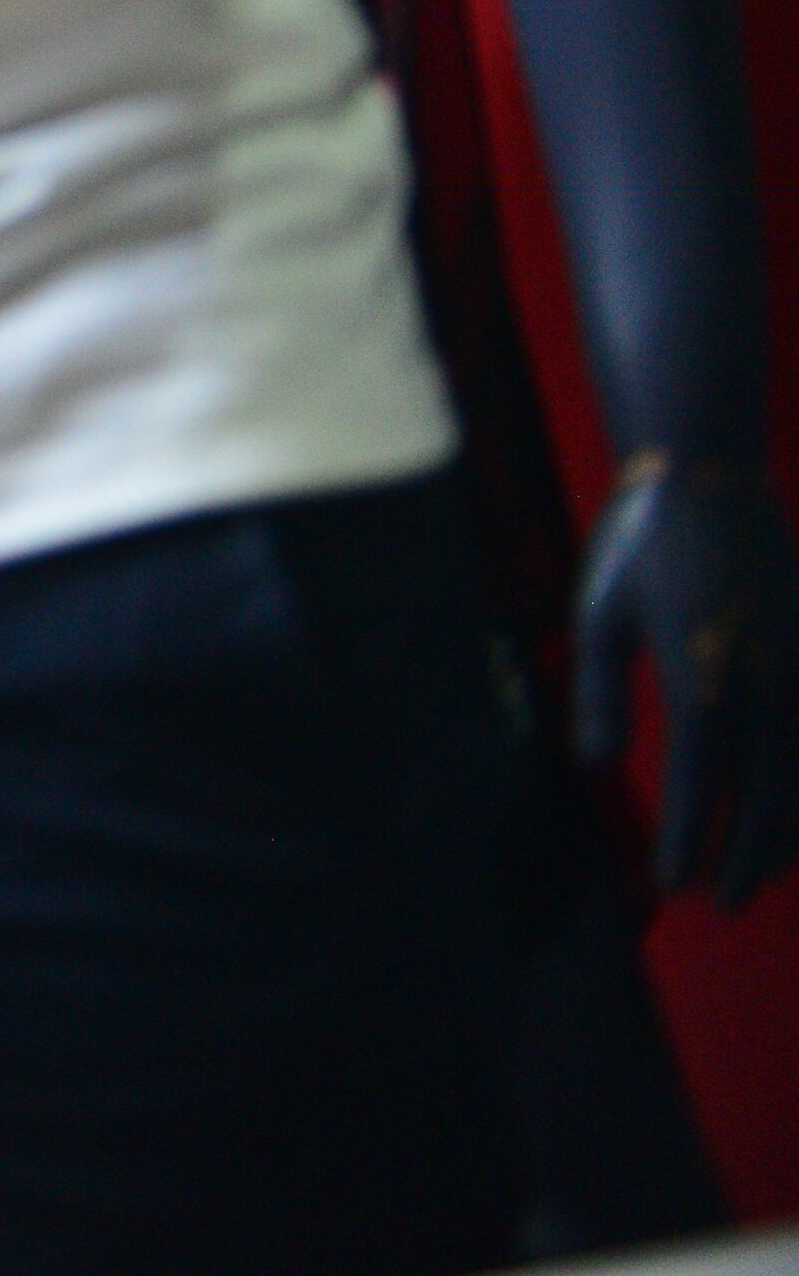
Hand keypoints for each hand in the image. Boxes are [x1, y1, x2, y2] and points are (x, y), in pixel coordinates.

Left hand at [573, 453, 798, 905]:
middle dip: (747, 854)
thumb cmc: (640, 544)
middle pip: (768, 792)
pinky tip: (798, 814)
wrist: (709, 475)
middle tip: (721, 900)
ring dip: (789, 833)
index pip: (700, 779)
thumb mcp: (600, 612)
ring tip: (760, 875)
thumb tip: (597, 765)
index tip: (672, 883)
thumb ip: (599, 691)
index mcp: (703, 671)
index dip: (689, 837)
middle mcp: (765, 678)